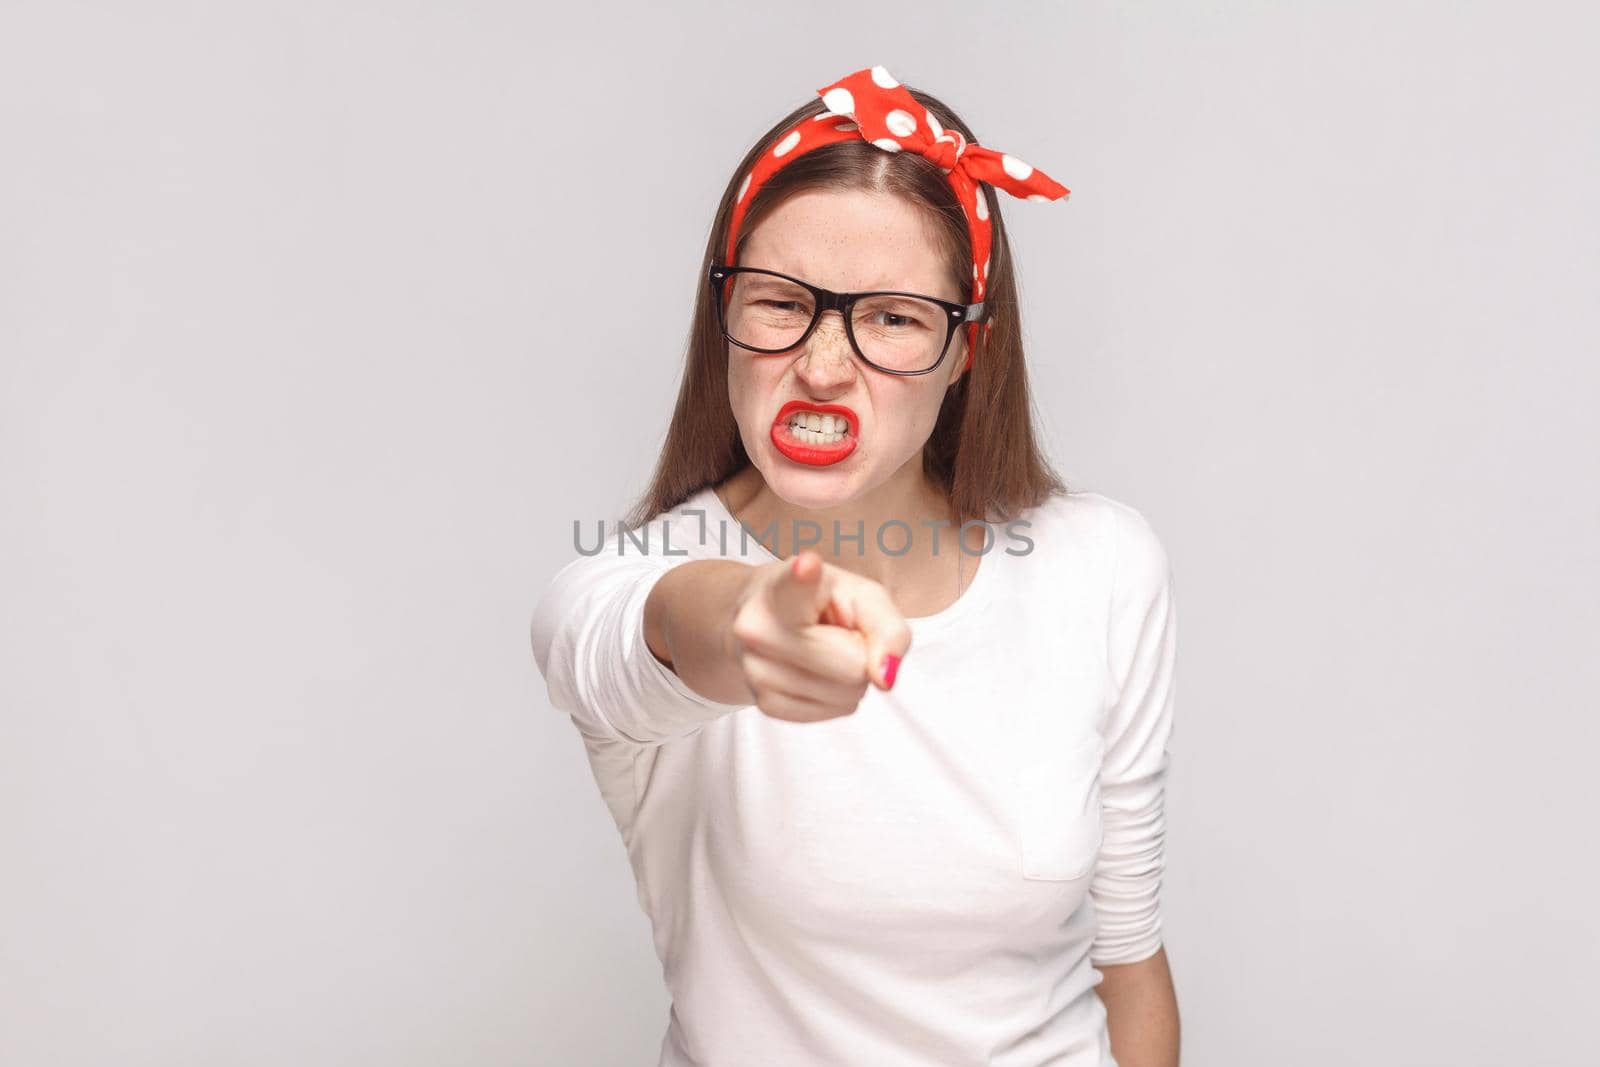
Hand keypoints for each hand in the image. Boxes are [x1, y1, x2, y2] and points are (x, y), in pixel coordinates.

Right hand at [727, 549, 912, 722]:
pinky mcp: (766, 705)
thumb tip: (885, 678)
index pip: (793, 585)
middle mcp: (757, 629)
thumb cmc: (820, 602)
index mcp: (780, 588)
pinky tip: (815, 671)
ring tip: (822, 650)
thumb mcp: (862, 596)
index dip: (803, 576)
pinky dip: (837, 697)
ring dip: (849, 677)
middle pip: (853, 666)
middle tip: (836, 633)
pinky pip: (835, 712)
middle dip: (861, 654)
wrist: (765, 621)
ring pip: (846, 694)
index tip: (807, 565)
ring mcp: (756, 671)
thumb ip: (887, 628)